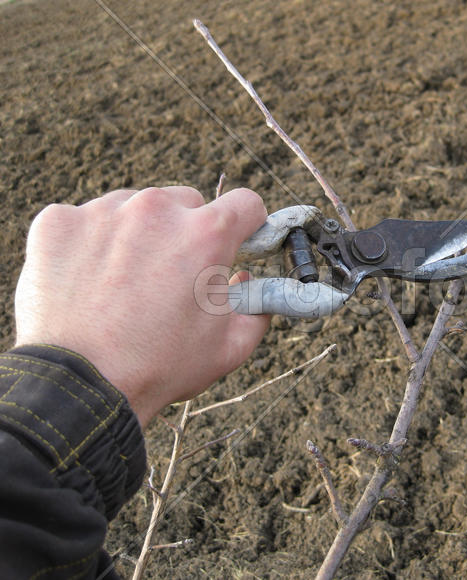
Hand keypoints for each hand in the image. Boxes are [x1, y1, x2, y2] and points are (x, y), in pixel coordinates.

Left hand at [14, 186, 270, 426]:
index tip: (238, 241)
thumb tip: (248, 281)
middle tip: (172, 276)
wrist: (83, 386)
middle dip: (187, 233)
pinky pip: (86, 221)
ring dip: (139, 235)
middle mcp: (157, 209)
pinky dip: (92, 244)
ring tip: (125, 284)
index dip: (248, 224)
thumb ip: (257, 307)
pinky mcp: (59, 221)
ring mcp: (104, 211)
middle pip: (186, 203)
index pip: (246, 202)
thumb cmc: (161, 366)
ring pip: (134, 208)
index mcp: (206, 233)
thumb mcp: (231, 346)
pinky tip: (90, 282)